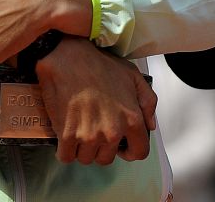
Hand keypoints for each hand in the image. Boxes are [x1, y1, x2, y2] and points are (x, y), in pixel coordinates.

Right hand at [36, 37, 156, 165]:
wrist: (67, 55)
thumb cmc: (98, 63)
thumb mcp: (132, 74)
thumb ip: (148, 101)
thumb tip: (150, 125)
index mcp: (132, 119)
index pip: (138, 152)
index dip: (129, 149)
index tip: (120, 144)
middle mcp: (112, 132)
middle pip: (107, 158)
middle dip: (101, 146)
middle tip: (93, 127)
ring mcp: (89, 136)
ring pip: (86, 158)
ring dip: (82, 147)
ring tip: (78, 127)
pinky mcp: (67, 135)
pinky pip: (66, 157)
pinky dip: (64, 149)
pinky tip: (64, 134)